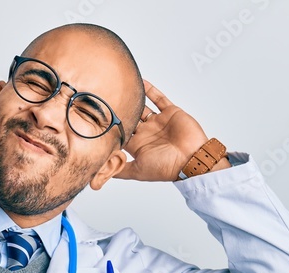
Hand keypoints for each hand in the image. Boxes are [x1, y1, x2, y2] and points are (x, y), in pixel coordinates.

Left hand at [112, 79, 228, 181]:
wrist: (191, 159)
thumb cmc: (166, 167)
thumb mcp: (138, 171)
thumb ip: (121, 170)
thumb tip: (101, 174)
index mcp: (138, 145)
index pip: (121, 133)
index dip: (110, 127)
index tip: (97, 119)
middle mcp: (147, 132)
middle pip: (130, 118)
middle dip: (119, 111)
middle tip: (105, 99)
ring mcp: (158, 122)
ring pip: (143, 107)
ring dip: (133, 100)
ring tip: (120, 89)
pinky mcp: (170, 112)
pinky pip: (159, 98)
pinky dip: (150, 90)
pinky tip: (140, 82)